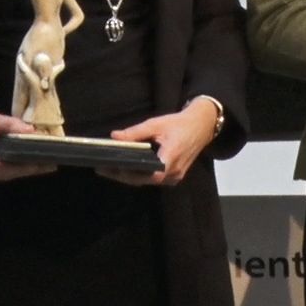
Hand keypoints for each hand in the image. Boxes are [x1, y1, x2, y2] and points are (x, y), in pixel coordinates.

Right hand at [0, 78, 53, 184]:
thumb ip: (10, 125)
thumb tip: (32, 130)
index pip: (5, 168)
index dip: (25, 168)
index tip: (44, 166)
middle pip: (6, 174)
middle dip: (27, 170)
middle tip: (48, 165)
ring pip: (1, 176)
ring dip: (18, 171)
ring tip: (39, 165)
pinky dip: (8, 170)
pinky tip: (22, 165)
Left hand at [103, 99, 218, 186]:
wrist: (202, 126)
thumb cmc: (179, 124)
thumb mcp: (156, 124)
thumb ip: (135, 132)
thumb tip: (114, 137)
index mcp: (171, 159)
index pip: (147, 175)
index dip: (129, 174)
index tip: (111, 167)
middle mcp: (174, 173)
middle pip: (144, 180)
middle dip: (122, 175)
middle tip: (102, 168)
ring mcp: (175, 177)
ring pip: (148, 181)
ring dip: (130, 176)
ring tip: (110, 168)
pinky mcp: (175, 177)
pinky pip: (154, 180)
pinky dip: (140, 175)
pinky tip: (127, 168)